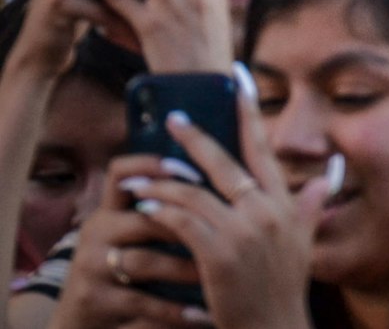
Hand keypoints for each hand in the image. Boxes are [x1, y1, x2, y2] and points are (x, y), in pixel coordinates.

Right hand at [49, 156, 199, 328]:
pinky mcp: (94, 302)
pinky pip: (142, 303)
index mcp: (106, 212)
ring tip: (213, 275)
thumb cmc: (116, 273)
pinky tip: (199, 315)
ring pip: (146, 261)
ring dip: (184, 270)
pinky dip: (174, 311)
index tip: (188, 169)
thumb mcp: (126, 240)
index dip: (149, 164)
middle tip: (221, 232)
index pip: (119, 173)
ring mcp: (91, 268)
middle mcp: (95, 233)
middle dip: (185, 226)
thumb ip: (155, 214)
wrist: (78, 323)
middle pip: (145, 218)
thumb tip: (203, 185)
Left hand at [120, 84, 323, 328]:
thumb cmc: (284, 288)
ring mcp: (242, 230)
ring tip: (140, 178)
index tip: (237, 77)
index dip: (249, 109)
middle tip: (173, 119)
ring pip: (195, 191)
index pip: (264, 146)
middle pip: (224, 161)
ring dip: (164, 183)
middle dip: (194, 138)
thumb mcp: (304, 242)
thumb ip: (314, 203)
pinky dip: (161, 210)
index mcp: (284, 202)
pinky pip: (182, 220)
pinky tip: (145, 206)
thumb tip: (332, 170)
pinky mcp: (218, 252)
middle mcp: (265, 210)